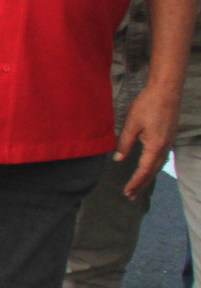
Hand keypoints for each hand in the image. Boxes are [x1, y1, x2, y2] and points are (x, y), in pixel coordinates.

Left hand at [116, 81, 179, 199]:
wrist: (166, 90)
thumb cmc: (148, 105)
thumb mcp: (132, 124)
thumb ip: (124, 143)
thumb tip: (118, 159)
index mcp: (155, 146)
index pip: (144, 170)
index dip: (135, 182)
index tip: (127, 192)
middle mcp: (165, 147)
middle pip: (153, 171)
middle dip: (142, 184)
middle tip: (131, 197)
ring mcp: (169, 142)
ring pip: (158, 165)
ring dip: (148, 177)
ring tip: (139, 187)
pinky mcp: (169, 137)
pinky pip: (161, 157)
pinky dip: (154, 167)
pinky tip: (149, 169)